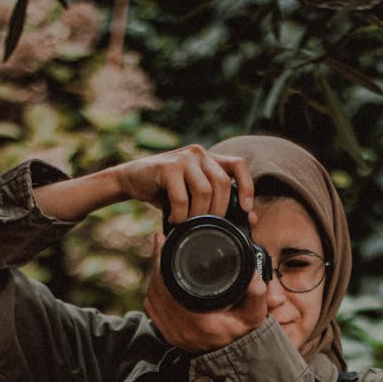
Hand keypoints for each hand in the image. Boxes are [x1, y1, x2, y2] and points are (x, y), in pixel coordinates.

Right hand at [114, 144, 253, 223]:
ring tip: (188, 224)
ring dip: (198, 215)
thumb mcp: (193, 197)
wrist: (132, 180)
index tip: (245, 209)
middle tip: (206, 227)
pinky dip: (180, 215)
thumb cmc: (165, 192)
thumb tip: (250, 218)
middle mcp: (200, 154)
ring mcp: (184, 157)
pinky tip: (174, 220)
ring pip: (204, 191)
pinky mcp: (168, 166)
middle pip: (222, 184)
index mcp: (210, 159)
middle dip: (217, 212)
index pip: (239, 165)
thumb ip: (217, 203)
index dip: (247, 187)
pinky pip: (182, 197)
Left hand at [144, 233, 268, 353]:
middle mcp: (180, 329)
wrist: (233, 360)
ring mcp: (171, 333)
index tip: (163, 240)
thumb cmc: (242, 335)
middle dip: (156, 262)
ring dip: (153, 276)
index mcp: (197, 322)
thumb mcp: (254, 317)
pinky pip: (152, 310)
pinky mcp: (168, 335)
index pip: (168, 286)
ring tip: (160, 255)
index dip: (161, 261)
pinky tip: (158, 279)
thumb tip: (254, 278)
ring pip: (152, 298)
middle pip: (156, 289)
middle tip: (161, 241)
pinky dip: (153, 292)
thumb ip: (256, 296)